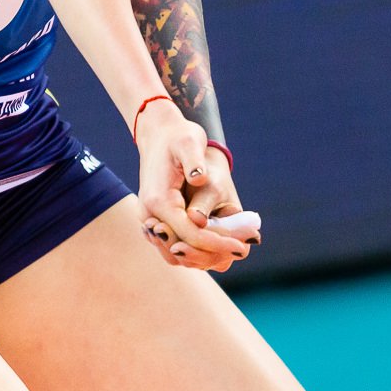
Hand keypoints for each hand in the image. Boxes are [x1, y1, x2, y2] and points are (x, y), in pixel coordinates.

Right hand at [133, 106, 255, 272]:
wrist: (159, 134)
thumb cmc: (178, 137)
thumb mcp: (189, 141)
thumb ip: (194, 161)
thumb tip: (199, 179)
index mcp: (159, 200)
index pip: (190, 234)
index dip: (217, 243)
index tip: (241, 247)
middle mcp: (149, 215)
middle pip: (180, 250)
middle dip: (210, 255)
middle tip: (239, 250)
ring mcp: (150, 219)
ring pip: (173, 254)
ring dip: (201, 256)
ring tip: (231, 248)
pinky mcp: (155, 220)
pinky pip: (172, 245)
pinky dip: (193, 250)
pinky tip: (217, 242)